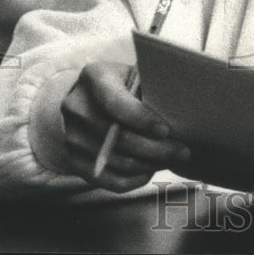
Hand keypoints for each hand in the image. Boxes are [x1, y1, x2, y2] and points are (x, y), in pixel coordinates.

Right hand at [61, 61, 191, 192]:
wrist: (88, 98)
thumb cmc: (123, 84)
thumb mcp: (135, 74)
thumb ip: (151, 87)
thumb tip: (181, 109)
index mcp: (94, 76)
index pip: (116, 103)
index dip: (142, 119)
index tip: (166, 130)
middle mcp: (76, 106)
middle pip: (118, 137)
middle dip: (156, 148)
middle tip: (182, 151)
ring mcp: (71, 135)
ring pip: (116, 161)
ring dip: (149, 164)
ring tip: (171, 159)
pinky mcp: (73, 160)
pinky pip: (107, 180)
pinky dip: (133, 179)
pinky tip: (150, 170)